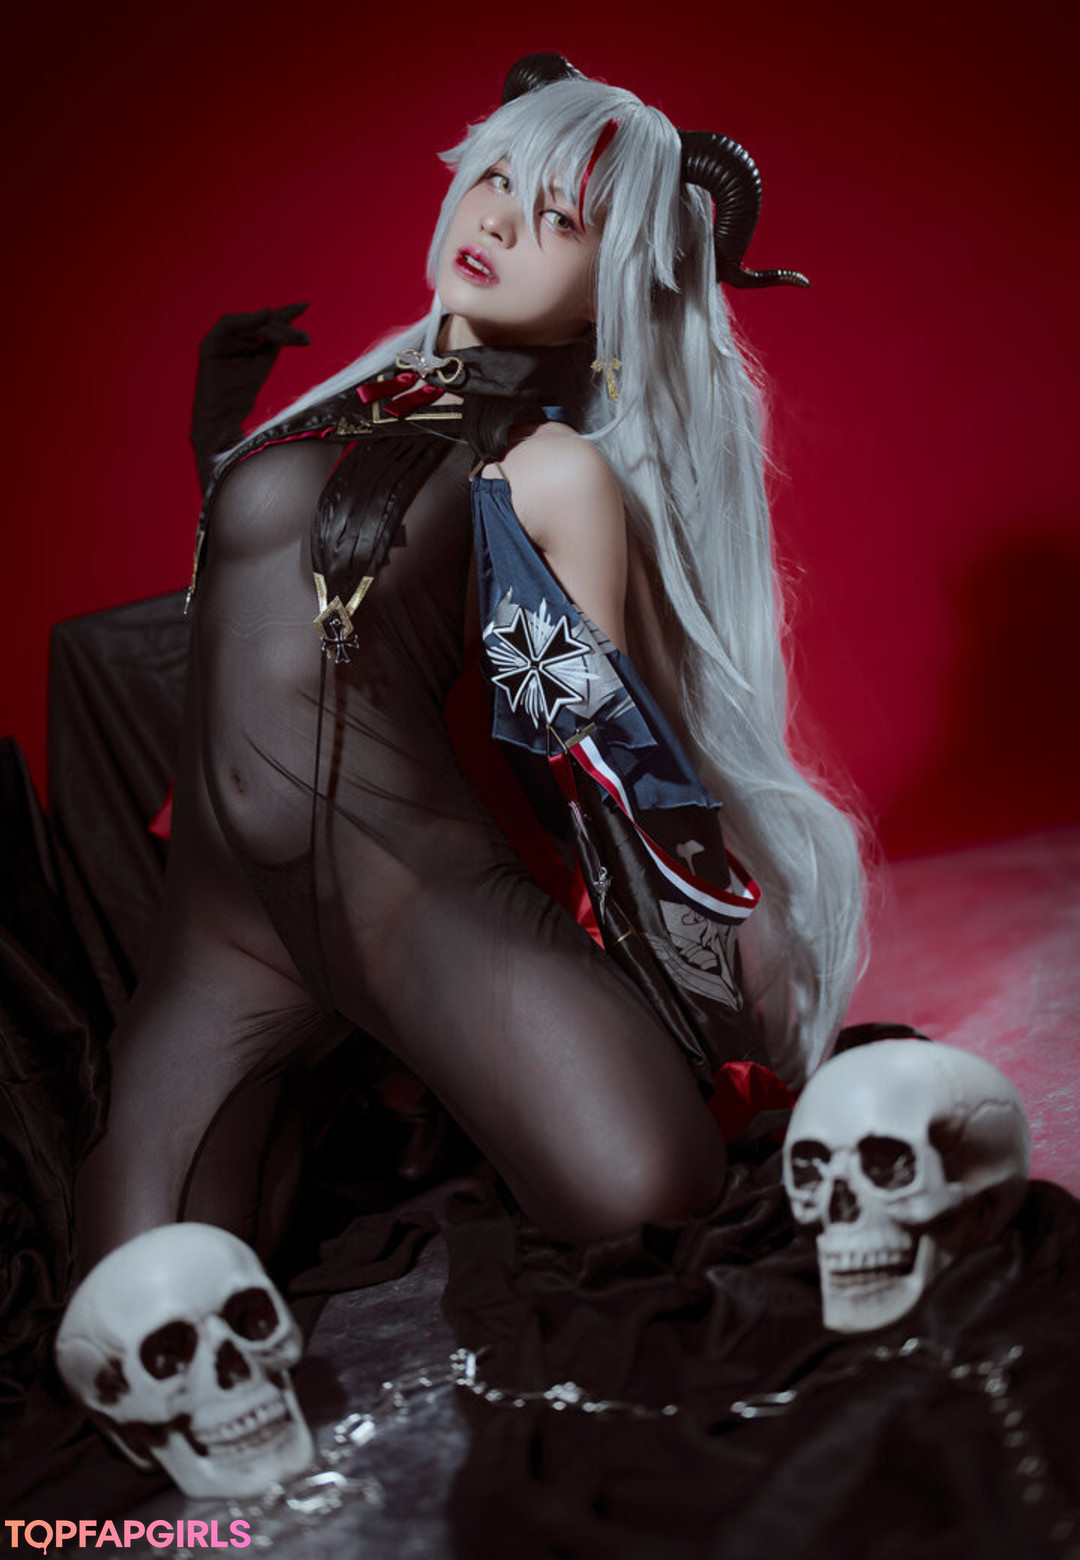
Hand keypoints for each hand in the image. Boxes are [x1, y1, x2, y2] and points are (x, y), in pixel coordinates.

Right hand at [190, 302, 309, 489]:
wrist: (219, 423)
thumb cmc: (238, 399)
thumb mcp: (262, 367)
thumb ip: (272, 346)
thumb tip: (294, 332)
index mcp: (244, 342)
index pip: (267, 323)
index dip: (286, 313)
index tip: (305, 306)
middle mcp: (230, 338)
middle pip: (260, 323)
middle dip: (283, 327)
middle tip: (303, 339)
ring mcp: (219, 341)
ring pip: (249, 324)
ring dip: (271, 328)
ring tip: (290, 339)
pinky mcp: (209, 347)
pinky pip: (227, 325)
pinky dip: (246, 321)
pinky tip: (264, 318)